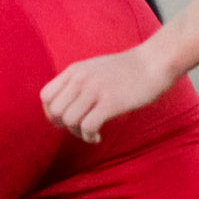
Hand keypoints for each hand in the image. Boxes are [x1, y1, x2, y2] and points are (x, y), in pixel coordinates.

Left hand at [39, 42, 178, 142]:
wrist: (153, 62)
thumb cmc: (126, 70)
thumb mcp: (93, 69)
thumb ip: (76, 82)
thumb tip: (63, 103)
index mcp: (74, 71)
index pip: (45, 96)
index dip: (50, 113)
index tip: (65, 119)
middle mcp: (81, 79)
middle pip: (55, 111)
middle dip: (63, 125)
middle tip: (79, 127)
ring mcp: (95, 90)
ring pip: (69, 120)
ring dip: (77, 133)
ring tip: (90, 132)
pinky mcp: (111, 102)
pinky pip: (88, 126)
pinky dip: (89, 136)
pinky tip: (97, 136)